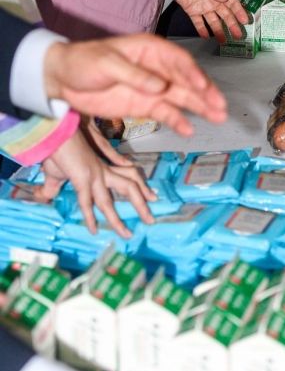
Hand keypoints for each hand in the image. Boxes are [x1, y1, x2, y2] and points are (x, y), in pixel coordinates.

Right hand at [39, 129, 154, 237]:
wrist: (53, 135)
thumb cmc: (57, 150)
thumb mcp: (57, 171)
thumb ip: (55, 184)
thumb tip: (46, 194)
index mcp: (102, 167)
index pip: (129, 175)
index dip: (142, 186)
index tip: (152, 197)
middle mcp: (103, 171)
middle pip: (130, 186)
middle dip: (141, 204)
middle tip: (151, 220)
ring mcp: (94, 175)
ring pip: (111, 199)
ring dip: (117, 220)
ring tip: (127, 235)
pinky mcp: (83, 179)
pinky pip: (88, 202)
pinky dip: (90, 217)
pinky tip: (93, 230)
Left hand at [44, 35, 227, 136]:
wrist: (63, 80)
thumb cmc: (84, 62)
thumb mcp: (107, 64)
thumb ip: (134, 75)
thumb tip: (160, 86)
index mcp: (150, 50)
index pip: (178, 60)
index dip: (192, 73)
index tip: (201, 86)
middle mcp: (158, 68)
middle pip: (186, 80)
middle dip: (205, 93)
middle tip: (220, 106)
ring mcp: (153, 88)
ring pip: (182, 97)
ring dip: (199, 107)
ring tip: (218, 117)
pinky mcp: (145, 105)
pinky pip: (166, 113)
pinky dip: (178, 121)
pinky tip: (188, 130)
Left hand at [175, 0, 247, 42]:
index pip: (232, 3)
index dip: (239, 12)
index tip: (245, 21)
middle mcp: (214, 1)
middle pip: (225, 15)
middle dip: (232, 25)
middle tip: (238, 35)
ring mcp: (203, 7)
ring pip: (213, 21)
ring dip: (218, 30)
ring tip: (223, 40)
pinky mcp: (193, 11)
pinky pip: (198, 22)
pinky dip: (202, 29)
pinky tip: (206, 36)